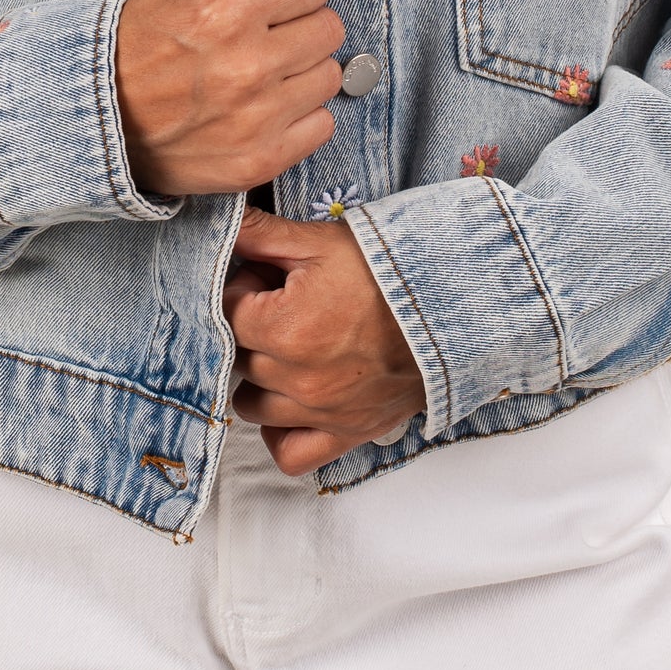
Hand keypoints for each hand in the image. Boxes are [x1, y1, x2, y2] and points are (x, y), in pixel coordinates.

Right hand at [114, 0, 345, 196]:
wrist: (97, 117)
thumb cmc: (146, 36)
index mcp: (229, 5)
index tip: (260, 2)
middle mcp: (247, 62)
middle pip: (329, 30)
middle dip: (298, 28)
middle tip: (257, 38)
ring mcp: (256, 115)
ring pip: (330, 77)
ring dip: (301, 74)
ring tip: (257, 74)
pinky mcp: (261, 159)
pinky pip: (322, 127)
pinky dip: (298, 119)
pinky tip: (261, 110)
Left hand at [222, 204, 427, 474]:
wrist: (449, 306)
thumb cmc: (386, 269)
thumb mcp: (319, 240)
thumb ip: (261, 233)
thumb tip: (221, 216)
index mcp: (283, 327)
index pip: (227, 310)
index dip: (245, 287)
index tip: (269, 277)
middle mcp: (296, 378)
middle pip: (238, 355)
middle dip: (254, 327)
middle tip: (285, 303)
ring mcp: (319, 413)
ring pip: (252, 404)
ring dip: (262, 377)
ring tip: (290, 347)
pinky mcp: (344, 434)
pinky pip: (288, 453)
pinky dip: (281, 432)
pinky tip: (292, 400)